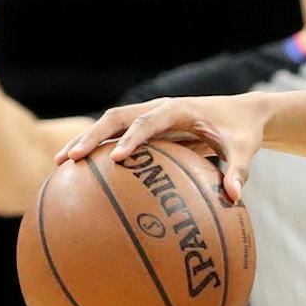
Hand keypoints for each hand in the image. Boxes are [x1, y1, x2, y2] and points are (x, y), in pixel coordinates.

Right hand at [58, 94, 270, 204]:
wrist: (242, 112)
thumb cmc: (243, 132)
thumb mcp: (245, 150)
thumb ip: (238, 171)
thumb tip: (233, 198)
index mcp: (178, 109)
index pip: (149, 122)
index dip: (131, 139)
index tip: (116, 158)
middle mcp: (158, 108)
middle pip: (116, 118)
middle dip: (92, 137)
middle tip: (70, 158)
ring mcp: (149, 114)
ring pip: (109, 123)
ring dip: (85, 140)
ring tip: (61, 163)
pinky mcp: (147, 124)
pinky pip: (117, 134)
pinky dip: (98, 148)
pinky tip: (80, 171)